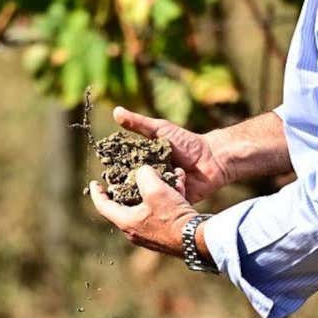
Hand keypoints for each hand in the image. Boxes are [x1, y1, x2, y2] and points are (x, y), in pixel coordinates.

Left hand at [89, 165, 196, 255]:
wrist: (197, 239)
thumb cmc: (172, 216)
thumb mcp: (155, 189)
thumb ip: (143, 175)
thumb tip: (142, 172)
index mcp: (127, 222)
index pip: (104, 206)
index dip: (97, 193)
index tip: (94, 183)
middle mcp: (136, 231)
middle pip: (125, 205)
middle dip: (129, 188)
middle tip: (128, 176)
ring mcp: (151, 234)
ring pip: (147, 206)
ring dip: (154, 190)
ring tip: (162, 176)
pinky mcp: (166, 233)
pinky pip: (161, 212)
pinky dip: (167, 198)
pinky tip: (179, 186)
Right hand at [113, 107, 228, 202]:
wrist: (212, 158)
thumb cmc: (186, 142)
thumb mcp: (160, 130)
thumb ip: (138, 123)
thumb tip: (116, 111)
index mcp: (143, 163)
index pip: (122, 169)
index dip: (113, 172)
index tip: (105, 175)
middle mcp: (149, 178)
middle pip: (130, 186)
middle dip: (125, 189)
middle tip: (119, 190)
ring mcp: (160, 192)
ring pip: (144, 198)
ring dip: (142, 196)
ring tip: (138, 194)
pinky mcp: (171, 203)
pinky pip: (161, 207)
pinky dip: (159, 202)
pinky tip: (157, 200)